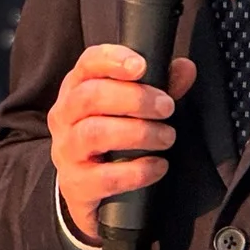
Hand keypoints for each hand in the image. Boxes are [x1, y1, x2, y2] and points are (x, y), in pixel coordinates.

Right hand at [48, 44, 196, 242]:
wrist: (87, 190)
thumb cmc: (112, 140)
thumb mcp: (133, 110)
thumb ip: (160, 87)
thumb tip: (185, 68)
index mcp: (77, 89)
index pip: (88, 64)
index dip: (113, 60)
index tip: (141, 66)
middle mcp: (64, 117)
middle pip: (90, 96)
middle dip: (134, 99)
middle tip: (167, 107)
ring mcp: (66, 152)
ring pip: (94, 133)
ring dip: (138, 133)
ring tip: (167, 137)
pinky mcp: (75, 186)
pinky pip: (104, 177)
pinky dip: (137, 171)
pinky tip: (159, 167)